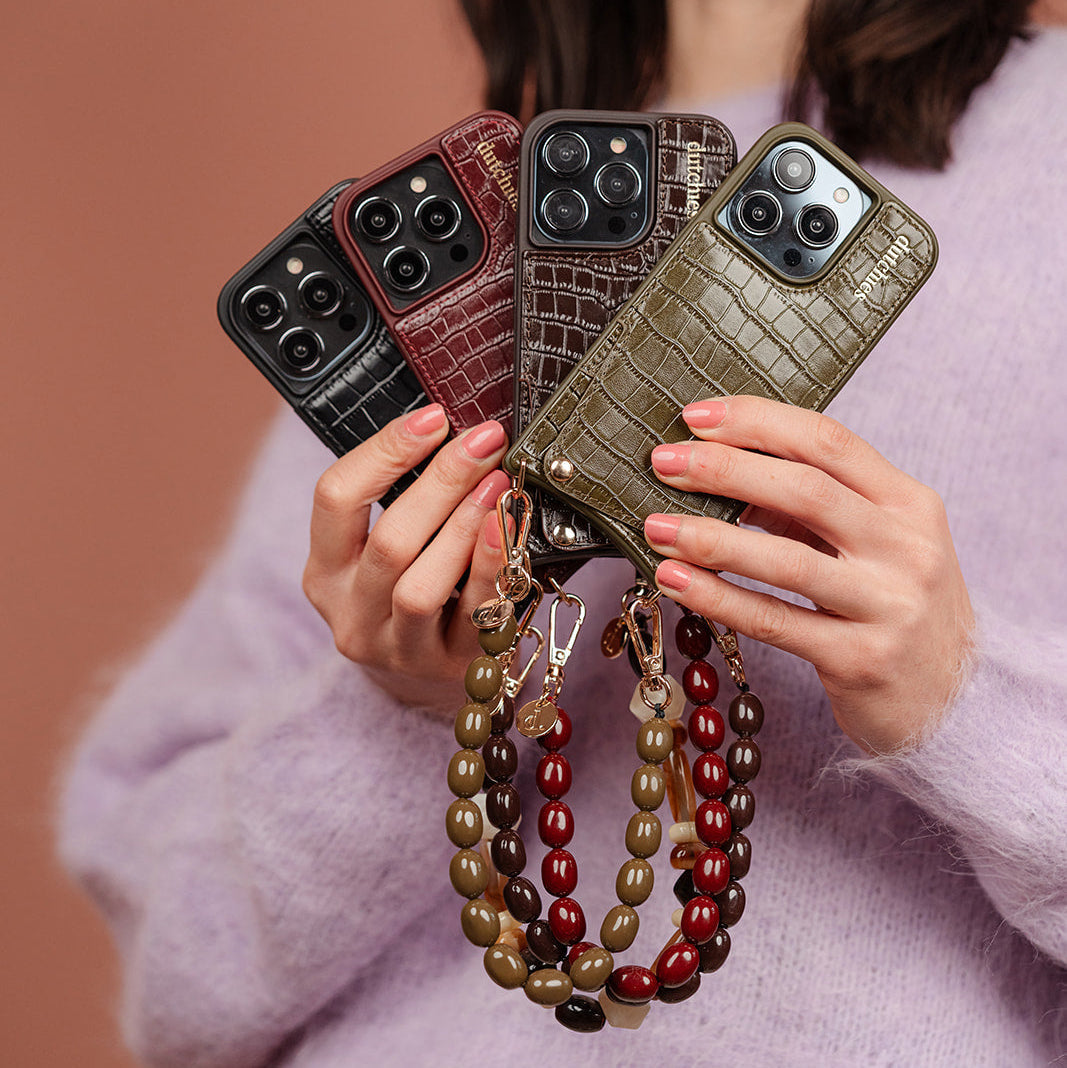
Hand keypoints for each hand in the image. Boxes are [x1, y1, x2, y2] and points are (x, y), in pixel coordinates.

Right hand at [302, 402, 509, 710]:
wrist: (423, 682)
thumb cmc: (408, 593)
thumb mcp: (382, 551)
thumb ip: (403, 501)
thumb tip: (454, 431)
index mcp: (325, 570)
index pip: (335, 497)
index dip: (385, 450)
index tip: (434, 416)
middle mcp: (351, 613)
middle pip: (388, 540)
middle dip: (441, 481)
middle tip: (483, 440)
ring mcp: (397, 647)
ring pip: (419, 586)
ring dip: (462, 526)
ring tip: (498, 482)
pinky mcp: (448, 667)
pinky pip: (471, 617)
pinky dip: (490, 568)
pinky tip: (507, 530)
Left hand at [645, 395, 974, 753]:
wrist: (952, 698)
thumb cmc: (893, 605)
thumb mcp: (870, 542)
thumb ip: (807, 505)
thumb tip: (717, 468)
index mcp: (908, 503)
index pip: (828, 441)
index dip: (757, 422)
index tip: (695, 416)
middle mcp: (906, 548)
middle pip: (806, 490)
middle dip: (725, 469)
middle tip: (663, 462)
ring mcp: (889, 606)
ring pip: (786, 560)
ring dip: (708, 538)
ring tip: (653, 526)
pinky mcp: (861, 659)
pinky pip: (774, 621)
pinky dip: (717, 596)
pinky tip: (674, 580)